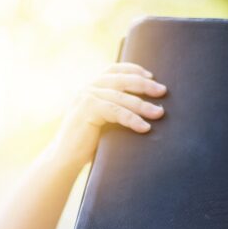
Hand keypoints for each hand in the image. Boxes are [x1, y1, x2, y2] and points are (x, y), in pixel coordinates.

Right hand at [51, 62, 166, 168]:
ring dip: (143, 105)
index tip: (151, 76)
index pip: (114, 70)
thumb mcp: (101, 122)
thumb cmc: (85, 144)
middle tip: (163, 91)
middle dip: (144, 85)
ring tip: (159, 113)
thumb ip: (113, 110)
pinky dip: (132, 119)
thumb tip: (143, 108)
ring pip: (121, 97)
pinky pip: (116, 112)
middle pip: (121, 80)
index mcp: (90, 88)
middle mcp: (87, 88)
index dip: (133, 70)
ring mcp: (86, 97)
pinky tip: (145, 127)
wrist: (64, 158)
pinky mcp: (87, 110)